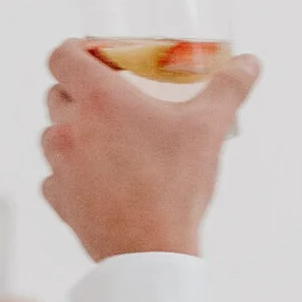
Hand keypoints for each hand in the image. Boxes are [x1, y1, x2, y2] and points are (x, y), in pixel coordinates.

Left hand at [40, 43, 258, 258]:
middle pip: (57, 92)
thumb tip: (249, 63)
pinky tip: (100, 179)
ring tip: (109, 144)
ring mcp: (59, 164)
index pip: (61, 56)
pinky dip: (71, 173)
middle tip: (114, 104)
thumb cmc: (175, 185)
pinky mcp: (58, 198)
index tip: (98, 61)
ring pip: (53, 133)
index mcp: (100, 99)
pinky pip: (54, 175)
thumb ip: (228, 89)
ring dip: (74, 132)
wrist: (152, 251)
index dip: (75, 51)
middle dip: (80, 93)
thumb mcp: (208, 129)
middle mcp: (70, 127)